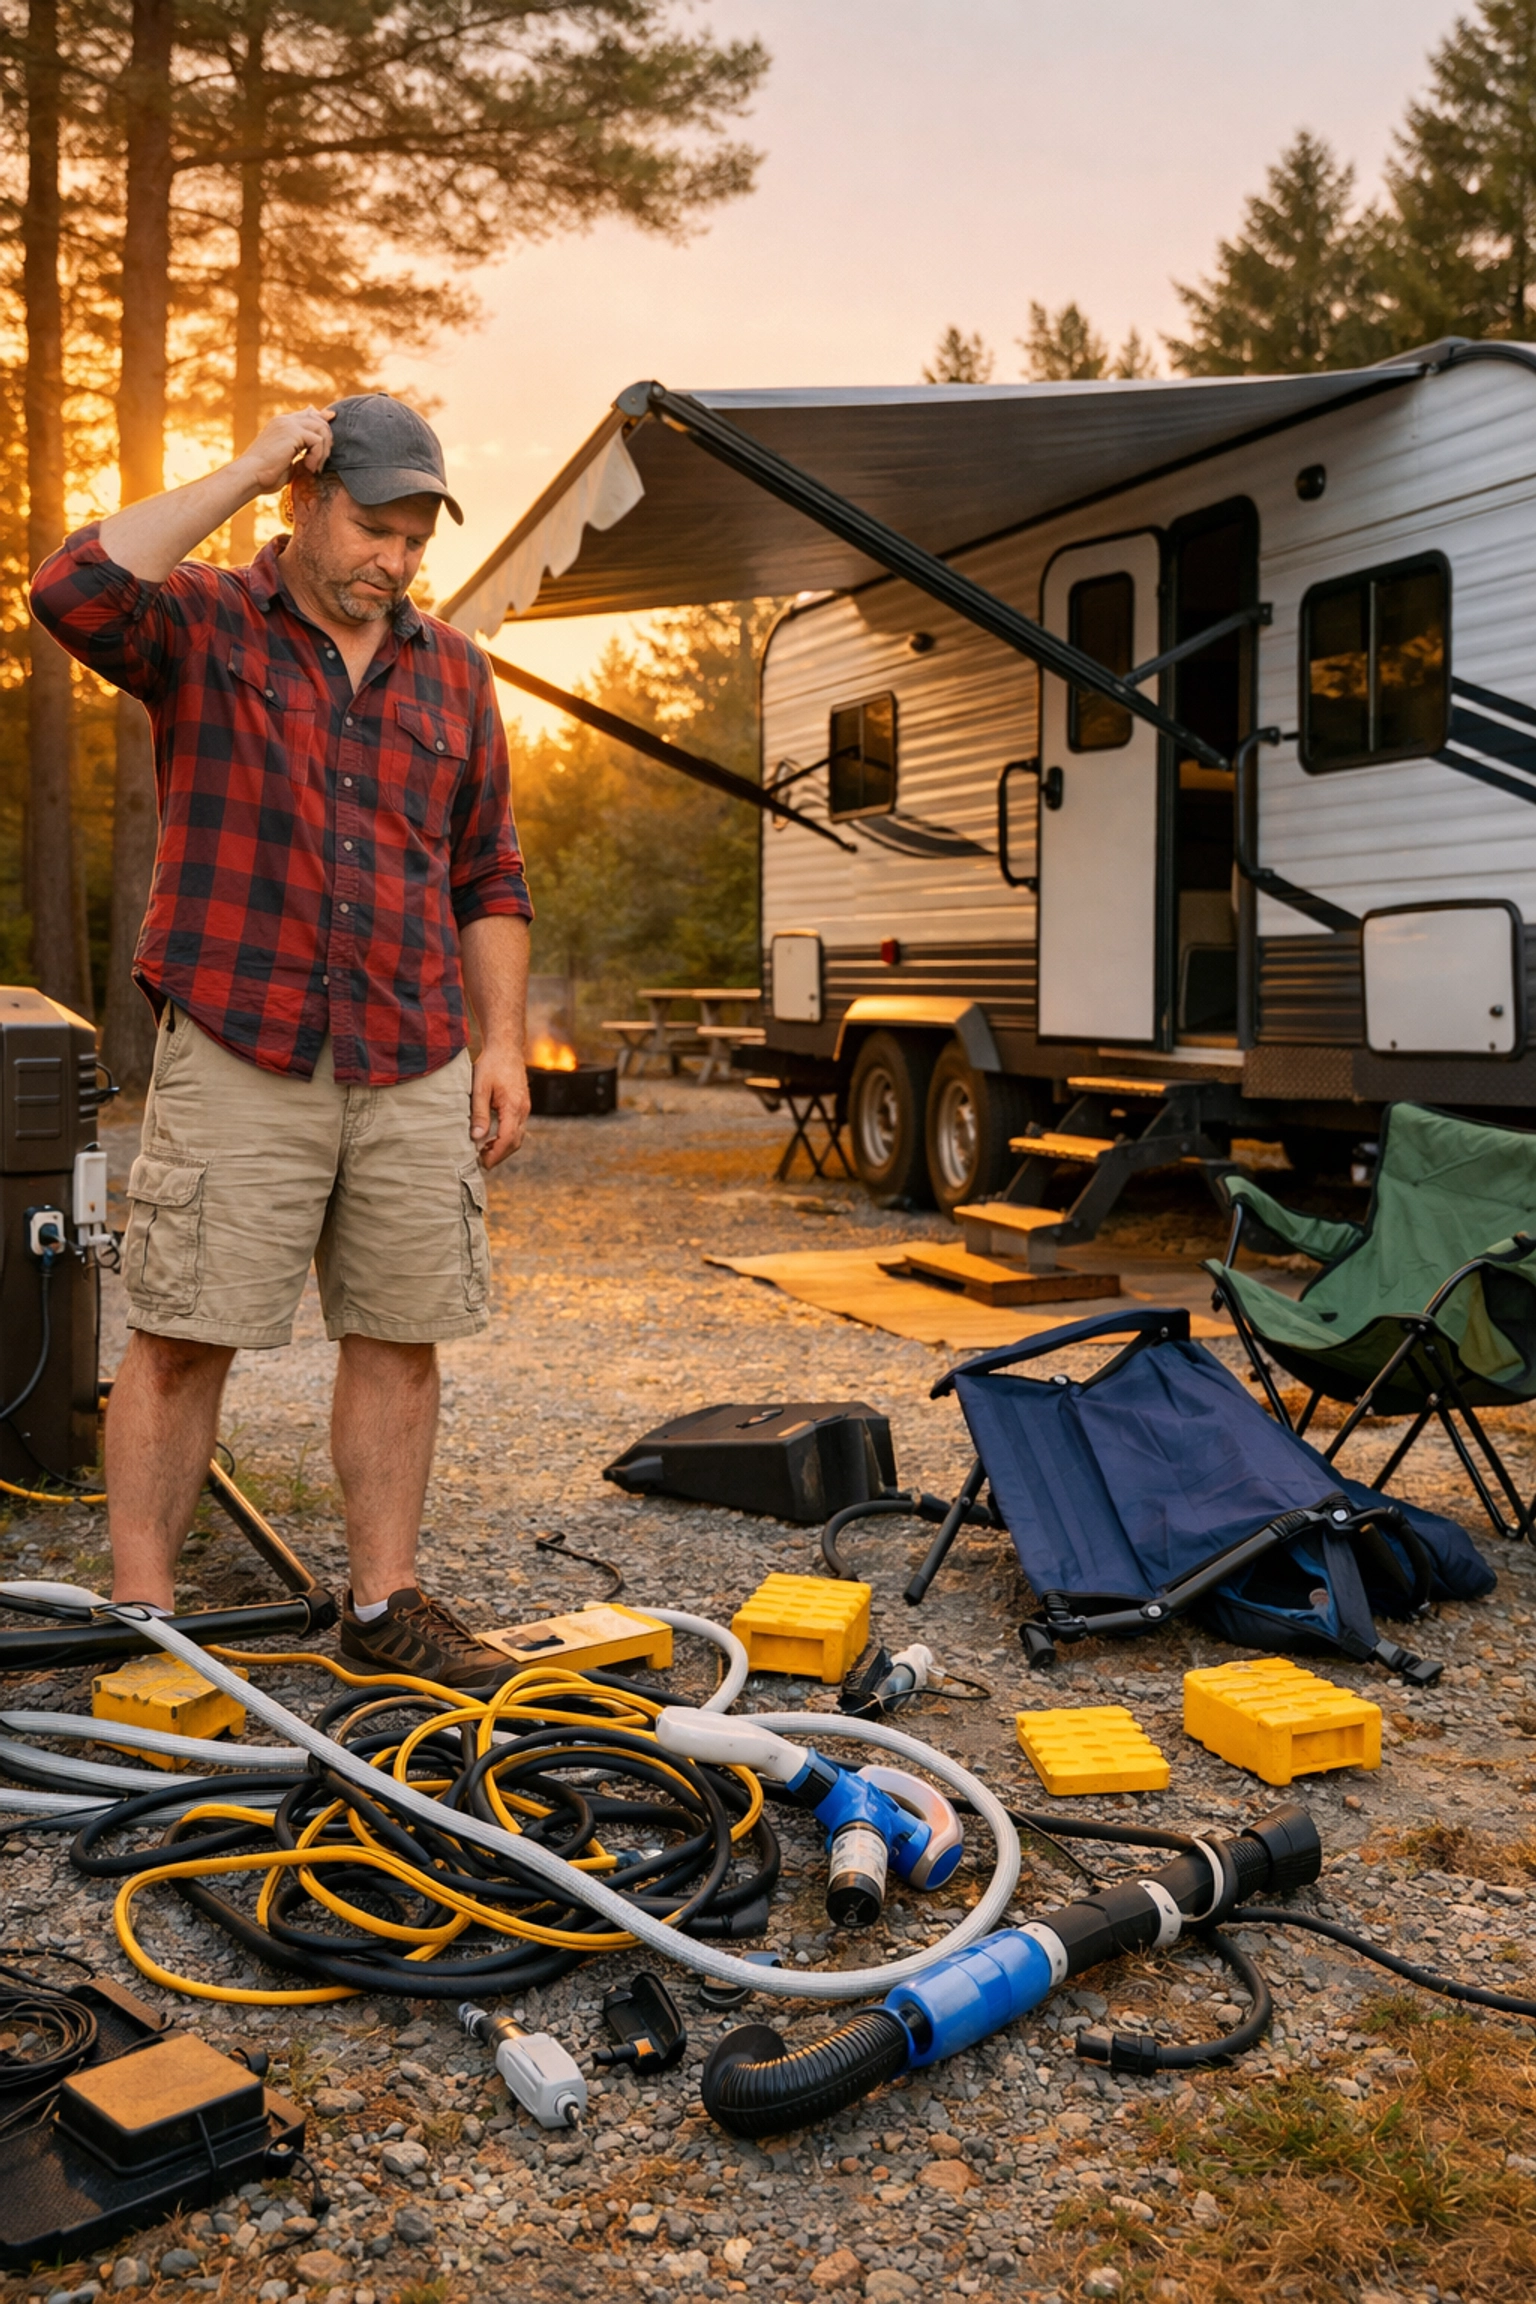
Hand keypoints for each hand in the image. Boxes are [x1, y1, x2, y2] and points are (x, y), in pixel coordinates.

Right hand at [237, 406, 335, 493]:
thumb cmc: (266, 476)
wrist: (250, 475)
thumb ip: (301, 453)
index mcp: (281, 424)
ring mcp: (288, 424)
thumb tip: (313, 454)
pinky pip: (317, 440)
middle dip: (327, 440)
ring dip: (324, 450)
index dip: (322, 417)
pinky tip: (309, 467)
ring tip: (314, 467)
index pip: (307, 414)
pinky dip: (318, 456)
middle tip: (321, 462)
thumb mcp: (288, 462)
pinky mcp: (292, 432)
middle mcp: (285, 420)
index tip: (331, 422)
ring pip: (321, 428)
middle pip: (318, 419)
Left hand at [470, 1043, 529, 1168]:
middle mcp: (523, 1110)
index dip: (495, 1154)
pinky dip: (507, 1138)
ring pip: (518, 1137)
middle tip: (482, 1162)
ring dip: (503, 1147)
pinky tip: (492, 1138)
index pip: (508, 1139)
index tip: (482, 1163)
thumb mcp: (480, 1088)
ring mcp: (525, 1108)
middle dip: (500, 1155)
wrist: (506, 1048)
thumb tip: (477, 1138)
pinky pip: (518, 1128)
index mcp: (514, 1107)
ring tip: (484, 1152)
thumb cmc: (491, 1065)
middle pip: (515, 1142)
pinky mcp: (522, 1106)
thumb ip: (479, 1114)